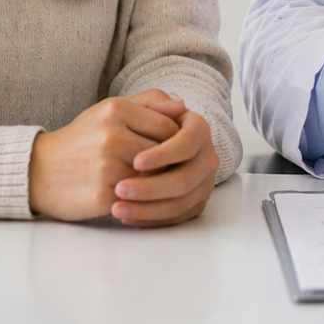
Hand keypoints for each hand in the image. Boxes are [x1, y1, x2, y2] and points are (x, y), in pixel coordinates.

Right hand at [28, 90, 212, 224]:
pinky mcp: (101, 195)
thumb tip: (182, 104)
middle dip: (169, 164)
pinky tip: (137, 198)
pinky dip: (141, 201)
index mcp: (116, 110)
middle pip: (164, 153)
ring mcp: (106, 167)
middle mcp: (111, 136)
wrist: (39, 171)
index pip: (168, 126)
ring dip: (157, 184)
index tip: (175, 149)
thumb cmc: (82, 139)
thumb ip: (148, 102)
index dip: (177, 141)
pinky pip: (138, 199)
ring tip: (155, 184)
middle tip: (171, 170)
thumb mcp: (109, 110)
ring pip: (154, 178)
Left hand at [112, 104, 219, 227]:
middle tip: (120, 189)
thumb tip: (178, 103)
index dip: (163, 155)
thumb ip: (156, 103)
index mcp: (199, 130)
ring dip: (147, 209)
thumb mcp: (145, 108)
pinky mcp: (195, 204)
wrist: (143, 146)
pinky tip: (127, 217)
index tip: (135, 162)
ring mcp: (204, 183)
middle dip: (151, 187)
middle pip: (185, 178)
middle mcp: (207, 157)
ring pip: (180, 203)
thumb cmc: (140, 125)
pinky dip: (151, 220)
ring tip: (116, 208)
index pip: (186, 144)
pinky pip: (176, 218)